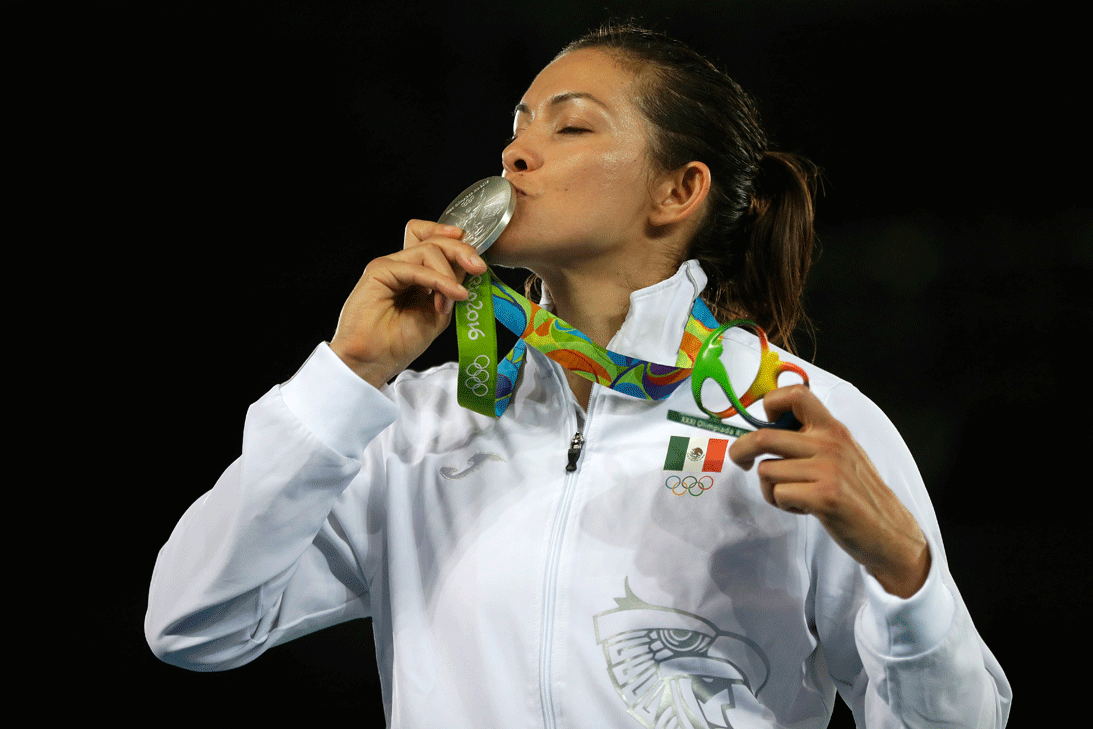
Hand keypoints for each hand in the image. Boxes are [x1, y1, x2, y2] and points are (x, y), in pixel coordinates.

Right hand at [329, 220, 487, 387]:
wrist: (372, 361)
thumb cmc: (399, 343)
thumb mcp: (438, 312)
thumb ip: (450, 288)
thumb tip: (468, 268)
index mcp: (412, 273)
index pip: (430, 240)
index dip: (452, 239)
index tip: (474, 254)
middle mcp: (400, 265)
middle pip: (433, 240)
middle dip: (461, 250)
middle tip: (479, 268)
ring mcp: (389, 266)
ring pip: (428, 250)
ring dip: (450, 273)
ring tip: (457, 298)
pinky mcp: (379, 271)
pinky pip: (416, 268)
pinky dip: (439, 280)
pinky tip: (453, 294)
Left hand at [728, 385, 930, 597]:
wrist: (889, 531)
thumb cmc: (857, 493)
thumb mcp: (841, 454)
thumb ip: (811, 439)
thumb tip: (766, 428)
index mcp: (832, 428)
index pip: (795, 394)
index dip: (769, 403)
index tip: (762, 421)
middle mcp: (829, 443)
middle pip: (764, 436)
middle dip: (741, 450)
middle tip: (740, 461)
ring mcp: (828, 469)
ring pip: (767, 470)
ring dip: (770, 488)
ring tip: (793, 496)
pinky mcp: (824, 496)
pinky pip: (778, 493)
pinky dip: (782, 504)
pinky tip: (802, 508)